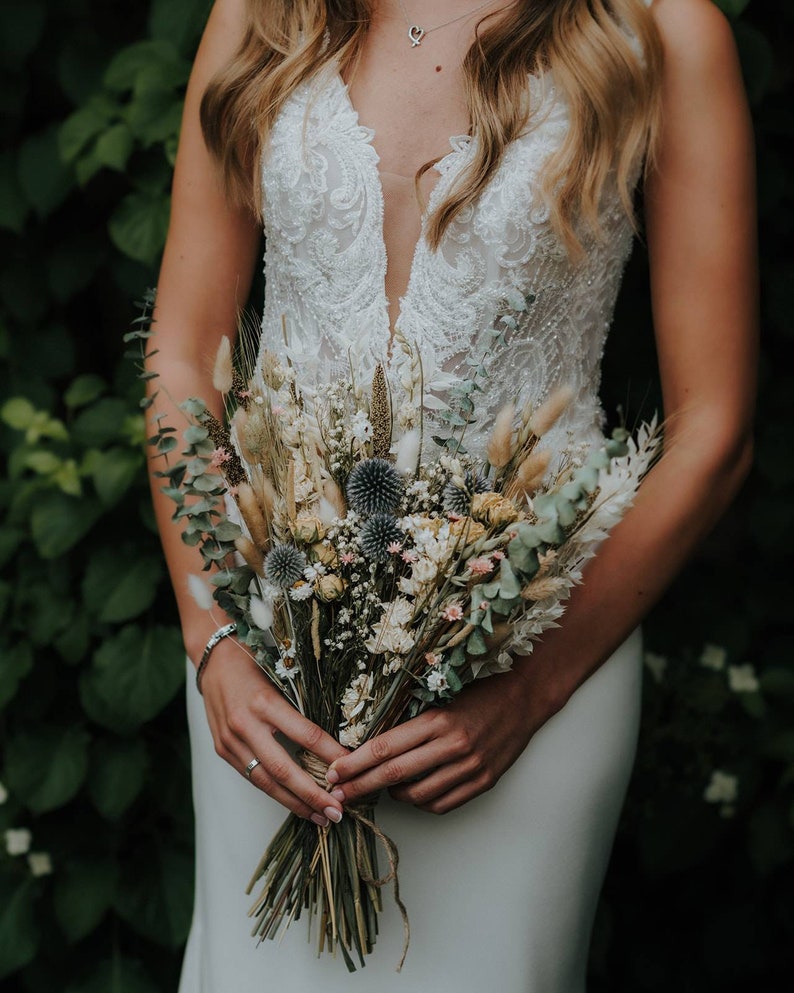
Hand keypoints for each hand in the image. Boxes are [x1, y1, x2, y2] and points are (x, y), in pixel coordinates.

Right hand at [199, 639, 347, 825]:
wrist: (212, 659)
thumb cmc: (253, 664)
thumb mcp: (281, 676)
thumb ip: (302, 706)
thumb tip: (336, 736)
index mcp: (265, 702)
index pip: (305, 734)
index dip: (330, 754)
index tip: (351, 768)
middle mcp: (246, 725)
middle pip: (283, 769)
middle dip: (312, 794)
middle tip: (337, 811)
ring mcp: (231, 741)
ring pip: (265, 782)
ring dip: (295, 803)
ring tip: (320, 816)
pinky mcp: (223, 751)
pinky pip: (252, 777)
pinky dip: (275, 793)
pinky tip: (295, 803)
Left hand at [325, 657, 565, 814]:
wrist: (524, 696)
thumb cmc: (478, 691)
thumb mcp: (440, 698)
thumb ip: (411, 723)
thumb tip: (370, 745)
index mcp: (438, 720)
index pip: (386, 748)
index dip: (355, 764)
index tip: (334, 772)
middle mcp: (453, 745)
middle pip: (395, 775)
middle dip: (360, 786)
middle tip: (338, 794)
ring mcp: (470, 767)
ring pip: (417, 796)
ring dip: (393, 795)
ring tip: (383, 786)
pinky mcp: (484, 781)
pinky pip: (442, 804)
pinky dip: (422, 802)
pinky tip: (415, 792)